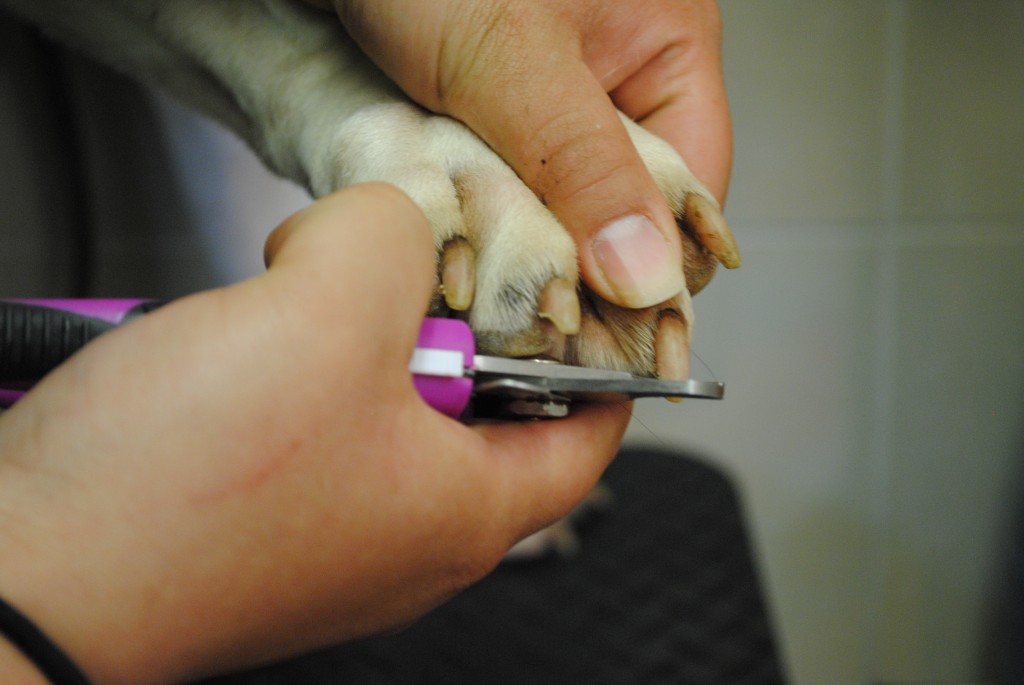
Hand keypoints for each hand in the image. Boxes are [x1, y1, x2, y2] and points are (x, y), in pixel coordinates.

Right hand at [0, 184, 628, 684]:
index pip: (588, 436)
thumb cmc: (184, 489)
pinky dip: (293, 373)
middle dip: (443, 326)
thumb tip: (394, 226)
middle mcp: (407, 541)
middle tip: (404, 275)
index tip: (582, 300)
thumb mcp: (325, 311)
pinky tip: (240, 349)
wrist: (28, 579)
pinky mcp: (262, 522)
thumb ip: (393, 238)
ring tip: (300, 302)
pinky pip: (313, 425)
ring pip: (385, 406)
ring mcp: (331, 537)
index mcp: (464, 515)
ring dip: (350, 339)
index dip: (599, 359)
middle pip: (478, 408)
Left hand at [306, 0, 731, 308]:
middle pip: (622, 205)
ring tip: (482, 271)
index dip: (654, 264)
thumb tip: (647, 273)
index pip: (692, 190)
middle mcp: (616, 75)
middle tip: (529, 304)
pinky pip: (505, 186)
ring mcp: (551, 98)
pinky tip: (453, 235)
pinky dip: (480, 213)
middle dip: (574, 255)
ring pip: (558, 203)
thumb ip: (583, 165)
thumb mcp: (513, 57)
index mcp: (665, 47)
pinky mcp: (493, 110)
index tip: (606, 321)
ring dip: (519, 239)